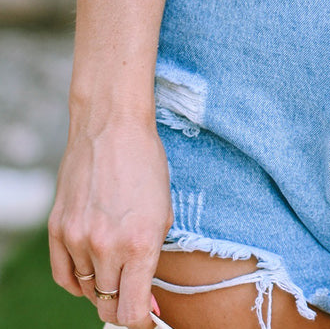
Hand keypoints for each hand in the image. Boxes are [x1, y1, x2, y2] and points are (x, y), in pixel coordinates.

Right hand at [48, 113, 171, 327]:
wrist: (113, 126)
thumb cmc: (146, 164)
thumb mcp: (164, 212)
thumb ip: (155, 257)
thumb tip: (149, 300)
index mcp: (140, 244)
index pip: (133, 312)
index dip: (143, 321)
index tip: (148, 318)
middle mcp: (106, 247)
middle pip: (109, 305)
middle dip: (124, 306)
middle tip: (135, 295)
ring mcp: (78, 239)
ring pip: (87, 290)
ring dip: (102, 287)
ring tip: (116, 266)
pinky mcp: (57, 229)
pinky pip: (64, 275)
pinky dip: (77, 280)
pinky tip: (91, 271)